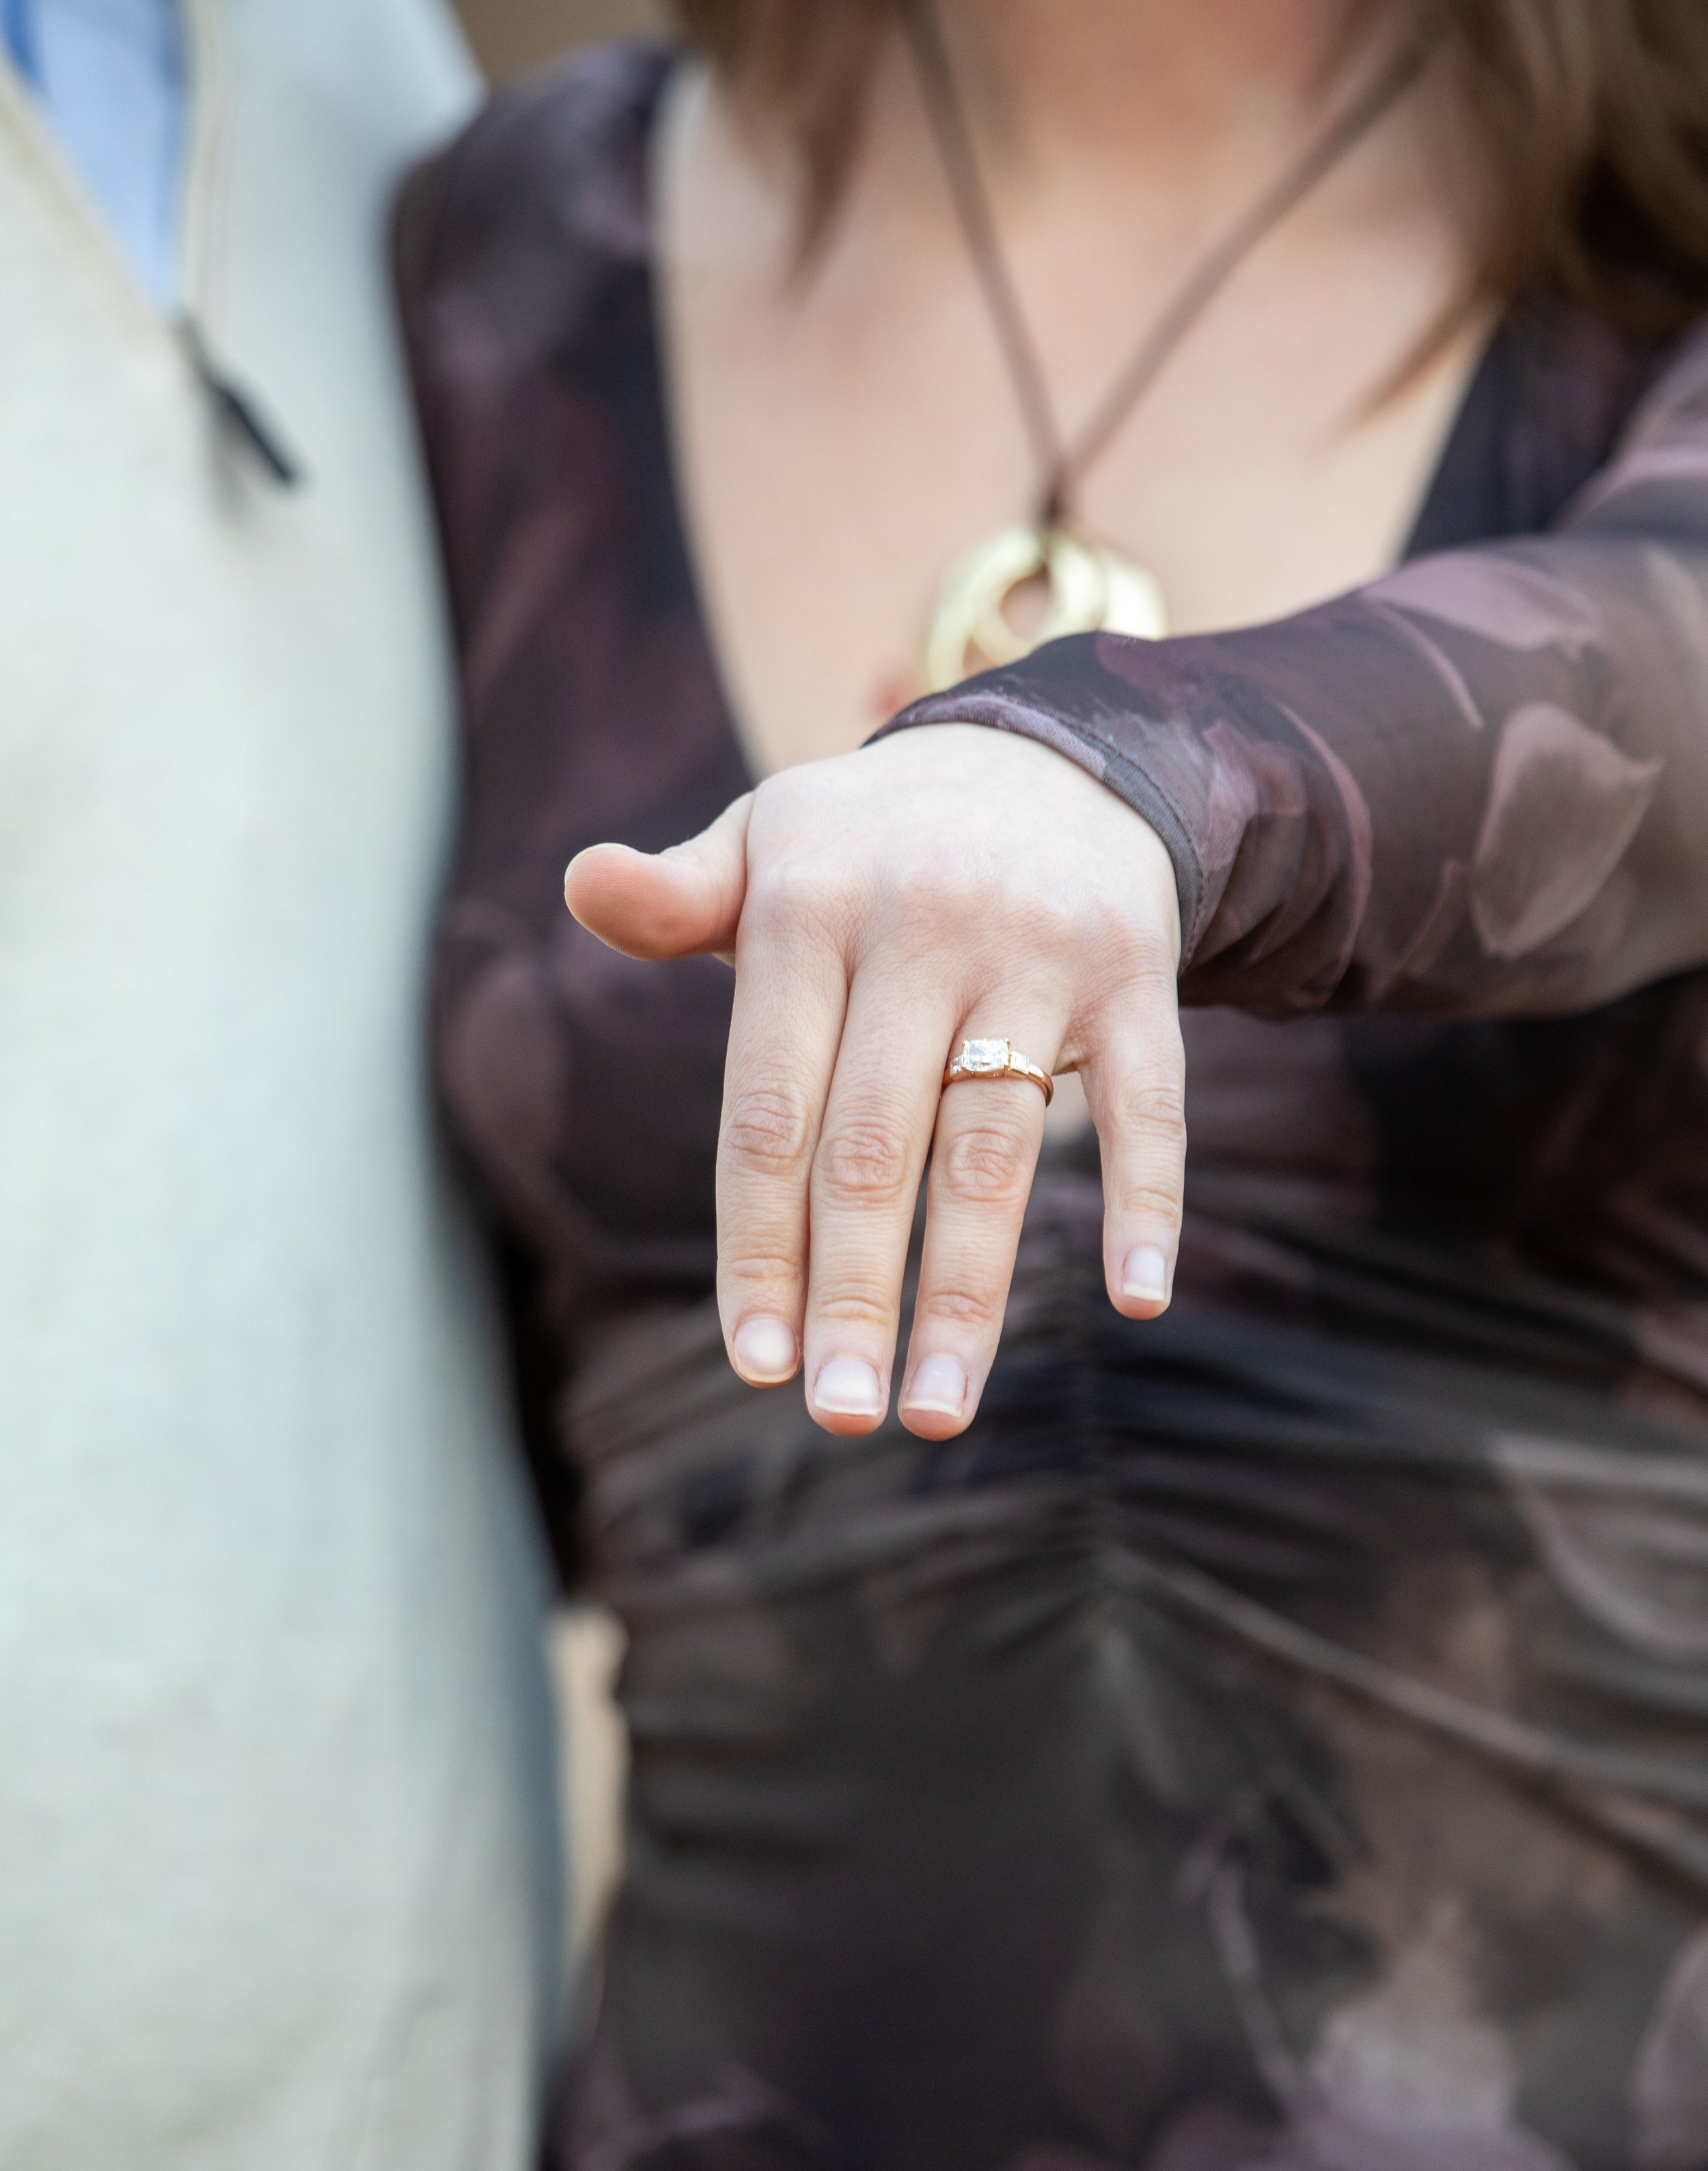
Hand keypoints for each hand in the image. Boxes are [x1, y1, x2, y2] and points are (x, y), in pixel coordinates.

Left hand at [564, 723, 1184, 1438]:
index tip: (754, 1365)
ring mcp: (1035, 948)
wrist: (1050, 754)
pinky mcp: (1135, 968)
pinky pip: (1151, 1100)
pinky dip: (1147, 1199)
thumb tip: (580, 885)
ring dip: (970, 1292)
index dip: (759, 1244)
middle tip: (841, 1416)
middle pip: (875, 1146)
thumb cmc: (871, 846)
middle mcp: (921, 922)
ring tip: (940, 1411)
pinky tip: (1137, 1300)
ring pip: (995, 1146)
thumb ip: (676, 898)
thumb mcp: (764, 845)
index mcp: (807, 902)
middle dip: (852, 1294)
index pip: (769, 1109)